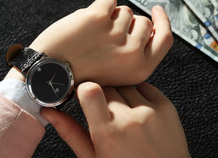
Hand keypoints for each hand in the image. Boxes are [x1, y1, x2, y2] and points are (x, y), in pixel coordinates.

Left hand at [6, 0, 172, 85]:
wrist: (50, 74)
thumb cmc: (85, 71)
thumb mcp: (120, 73)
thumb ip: (137, 52)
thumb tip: (150, 24)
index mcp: (140, 69)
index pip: (165, 38)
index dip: (163, 21)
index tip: (157, 10)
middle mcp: (132, 53)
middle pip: (144, 22)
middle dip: (128, 24)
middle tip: (107, 37)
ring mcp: (116, 35)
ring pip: (125, 11)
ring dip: (111, 17)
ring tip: (93, 36)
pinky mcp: (98, 19)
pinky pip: (109, 1)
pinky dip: (99, 8)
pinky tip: (87, 24)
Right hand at [41, 82, 190, 157]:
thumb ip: (71, 133)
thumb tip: (50, 113)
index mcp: (108, 133)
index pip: (90, 90)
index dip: (85, 90)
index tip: (85, 96)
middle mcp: (131, 119)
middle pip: (108, 88)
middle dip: (104, 98)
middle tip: (108, 116)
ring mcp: (151, 111)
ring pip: (126, 85)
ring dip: (122, 96)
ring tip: (126, 118)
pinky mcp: (167, 107)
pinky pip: (146, 86)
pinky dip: (139, 94)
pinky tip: (139, 112)